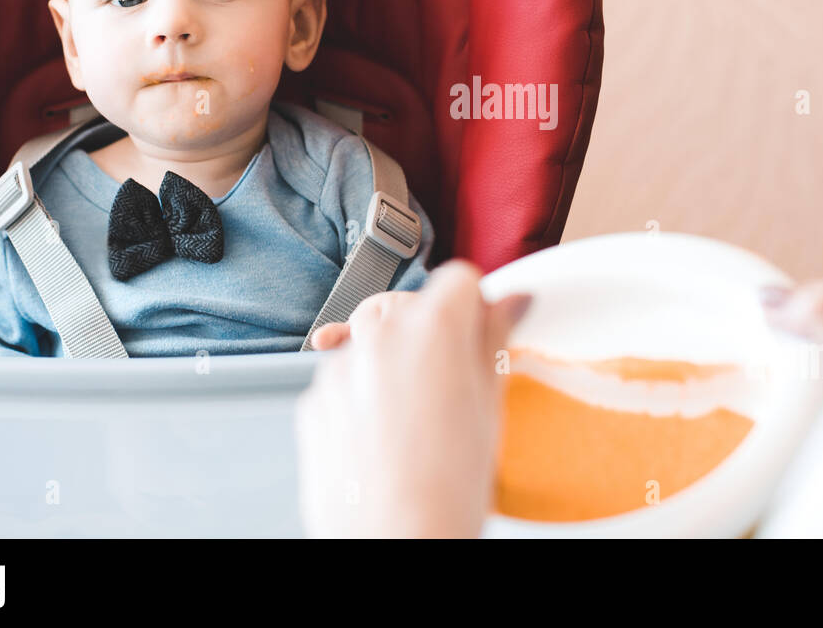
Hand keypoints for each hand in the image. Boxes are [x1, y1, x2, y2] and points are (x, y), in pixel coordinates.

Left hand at [293, 260, 530, 537]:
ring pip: (372, 341)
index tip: (480, 328)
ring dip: (393, 361)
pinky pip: (345, 379)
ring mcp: (340, 368)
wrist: (392, 544)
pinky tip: (387, 437)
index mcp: (433, 329)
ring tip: (417, 416)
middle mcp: (380, 337)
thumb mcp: (490, 408)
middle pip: (409, 305)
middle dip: (431, 330)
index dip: (475, 304)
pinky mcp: (313, 400)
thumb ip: (494, 340)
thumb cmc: (445, 491)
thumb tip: (509, 303)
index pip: (459, 278)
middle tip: (453, 378)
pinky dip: (363, 395)